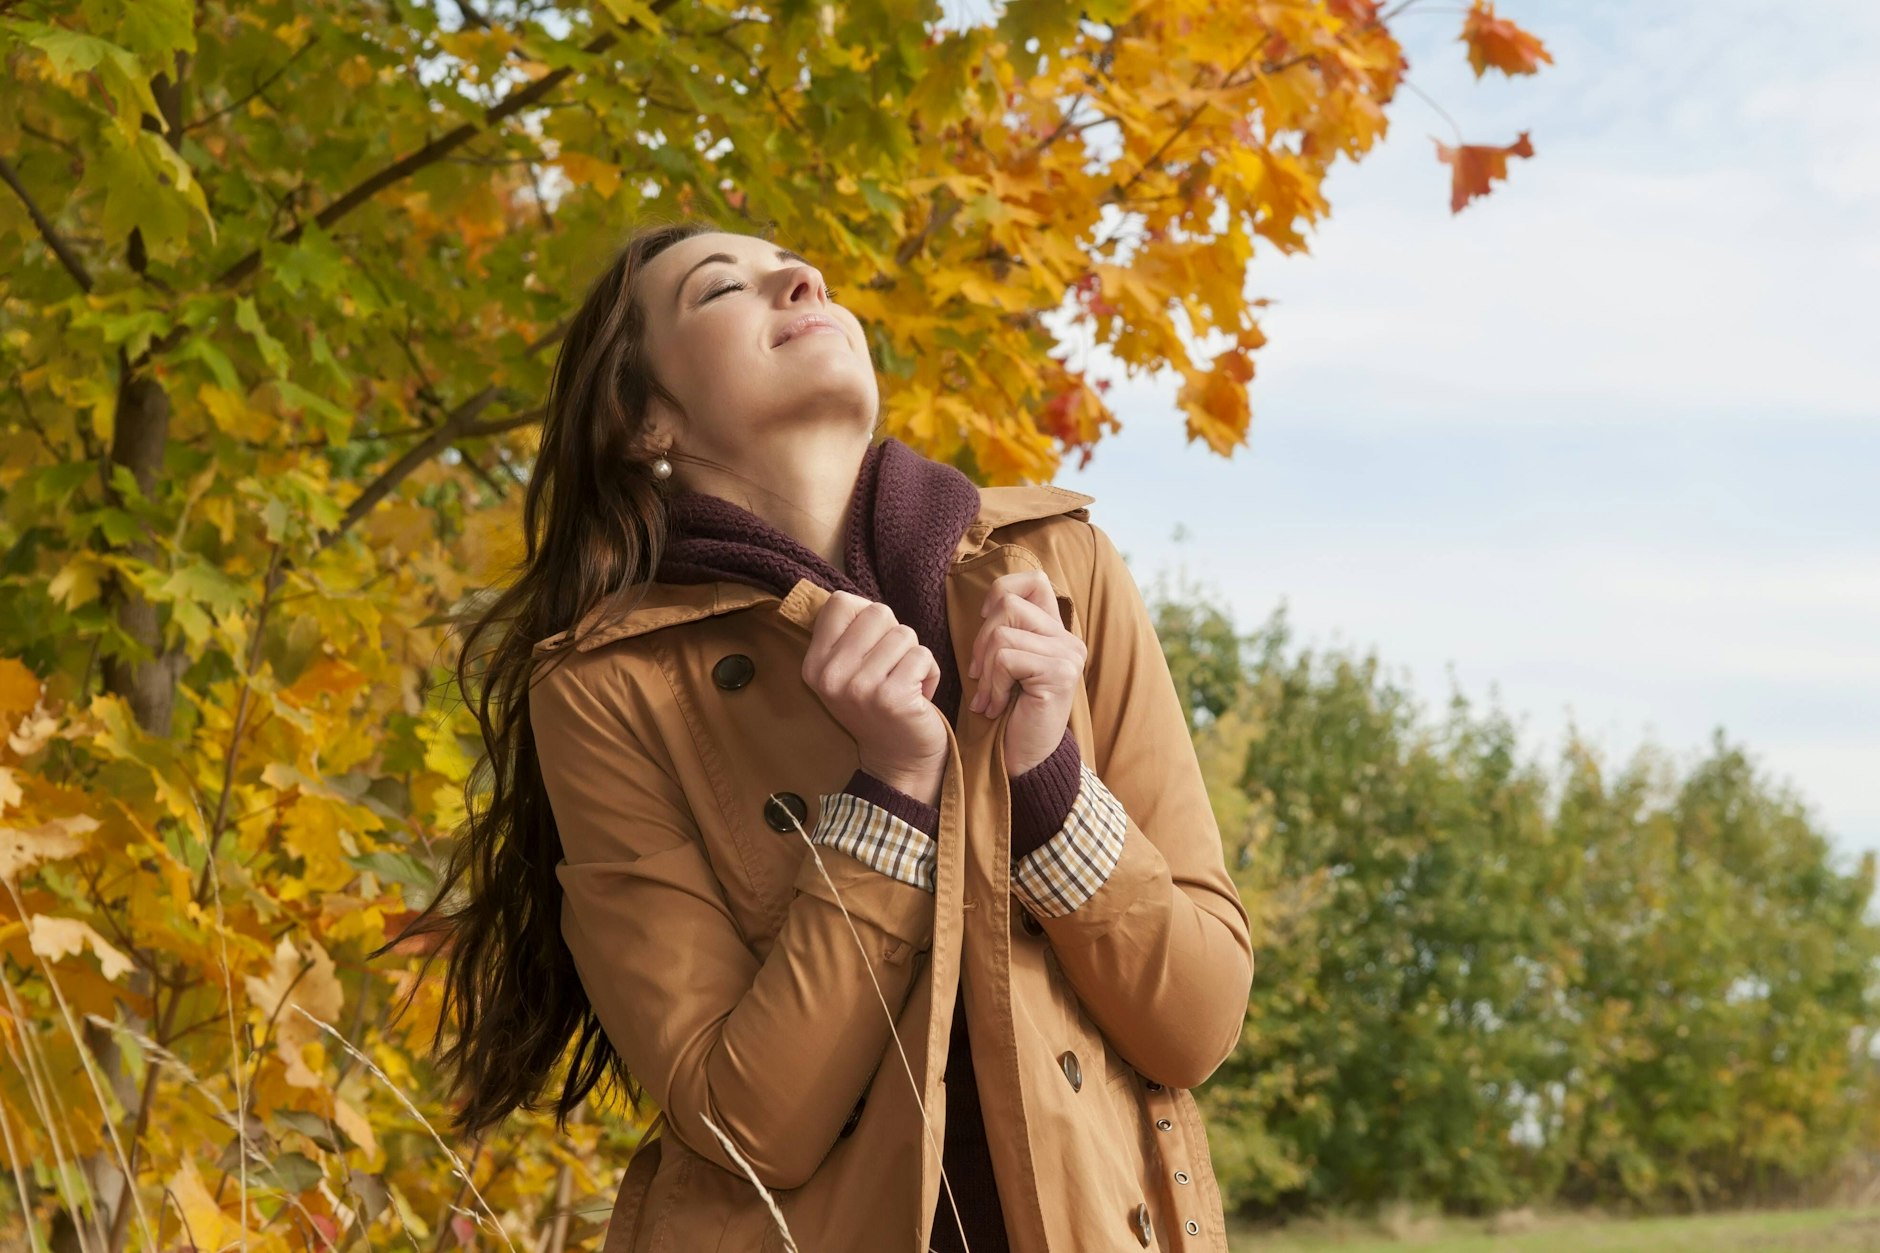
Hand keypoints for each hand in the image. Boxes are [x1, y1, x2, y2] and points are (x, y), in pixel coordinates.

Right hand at [801, 591, 948, 806]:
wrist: (899, 761)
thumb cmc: (879, 707)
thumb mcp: (848, 671)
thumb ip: (848, 634)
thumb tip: (855, 600)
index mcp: (814, 664)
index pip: (839, 602)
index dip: (866, 615)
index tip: (872, 644)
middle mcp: (831, 675)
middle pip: (877, 613)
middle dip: (895, 636)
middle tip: (891, 668)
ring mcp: (860, 687)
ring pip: (904, 634)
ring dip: (914, 657)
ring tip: (905, 683)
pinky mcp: (892, 697)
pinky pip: (923, 656)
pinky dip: (930, 673)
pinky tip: (919, 696)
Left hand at [965, 570, 1085, 776]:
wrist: (1027, 760)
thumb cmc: (1011, 714)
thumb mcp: (1007, 667)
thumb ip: (1007, 633)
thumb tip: (986, 605)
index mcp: (1056, 632)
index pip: (1035, 581)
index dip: (1002, 591)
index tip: (985, 621)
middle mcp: (1069, 639)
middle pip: (1009, 604)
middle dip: (981, 639)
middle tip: (978, 674)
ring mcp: (1067, 655)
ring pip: (1003, 633)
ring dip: (985, 669)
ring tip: (988, 696)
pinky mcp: (1059, 674)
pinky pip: (1007, 660)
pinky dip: (992, 686)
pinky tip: (996, 707)